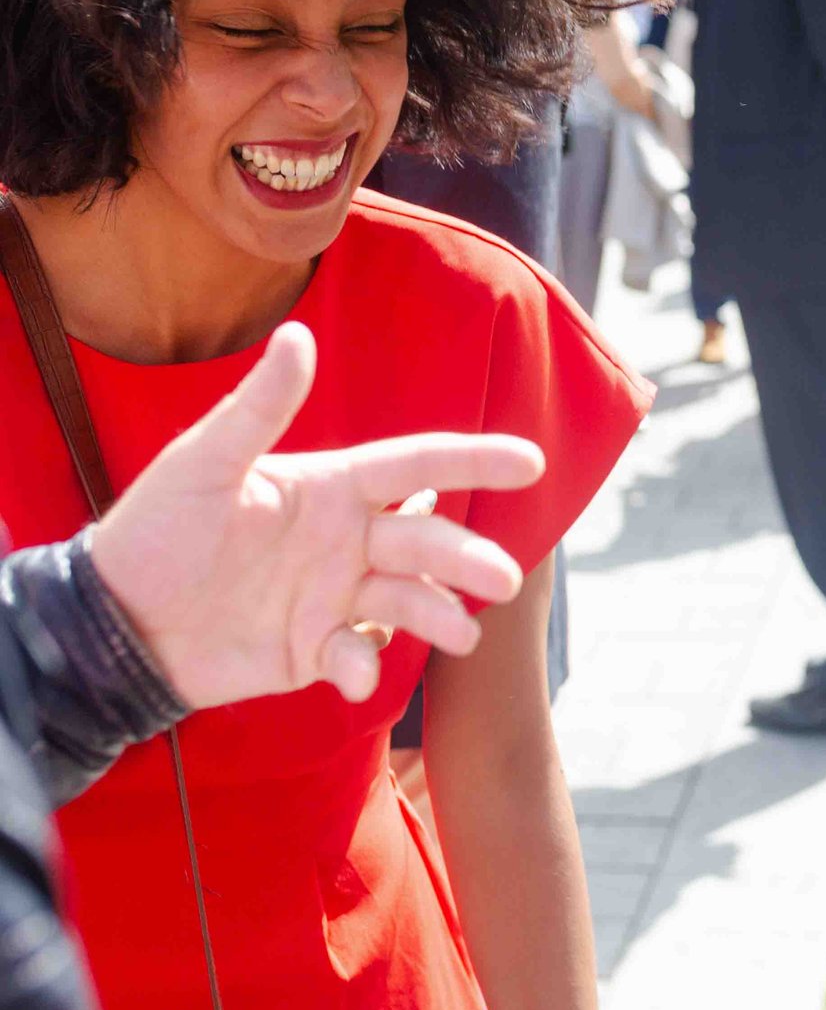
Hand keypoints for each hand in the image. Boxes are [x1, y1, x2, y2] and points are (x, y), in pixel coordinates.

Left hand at [87, 323, 547, 709]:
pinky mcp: (315, 651)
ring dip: (440, 615)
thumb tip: (298, 335)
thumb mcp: (202, 464)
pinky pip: (359, 657)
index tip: (530, 461)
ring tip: (461, 634)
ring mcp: (334, 598)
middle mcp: (346, 541)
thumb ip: (258, 408)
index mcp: (331, 489)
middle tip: (502, 578)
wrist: (111, 624)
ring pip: (410, 602)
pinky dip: (365, 667)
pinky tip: (351, 674)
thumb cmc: (153, 531)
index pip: (415, 465)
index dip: (473, 460)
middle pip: (427, 542)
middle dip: (469, 558)